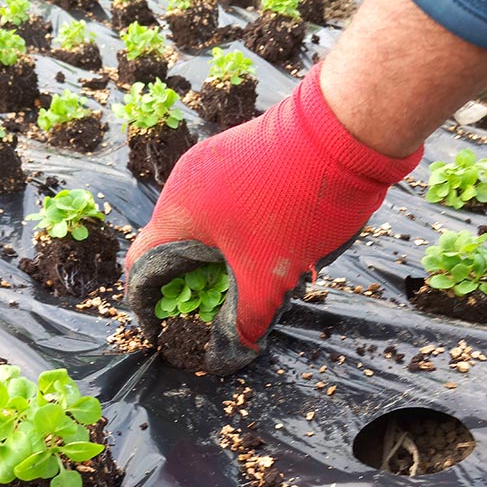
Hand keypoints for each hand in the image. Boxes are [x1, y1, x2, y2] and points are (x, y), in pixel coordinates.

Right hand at [125, 62, 421, 374]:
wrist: (346, 130)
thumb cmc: (299, 204)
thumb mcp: (270, 277)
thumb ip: (244, 321)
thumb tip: (229, 356)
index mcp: (178, 212)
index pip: (139, 268)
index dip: (148, 308)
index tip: (167, 334)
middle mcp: (186, 182)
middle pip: (171, 247)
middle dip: (190, 287)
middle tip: (214, 318)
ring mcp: (214, 162)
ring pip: (201, 226)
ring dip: (217, 261)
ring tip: (246, 288)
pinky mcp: (241, 154)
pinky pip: (224, 205)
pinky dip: (235, 235)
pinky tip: (269, 250)